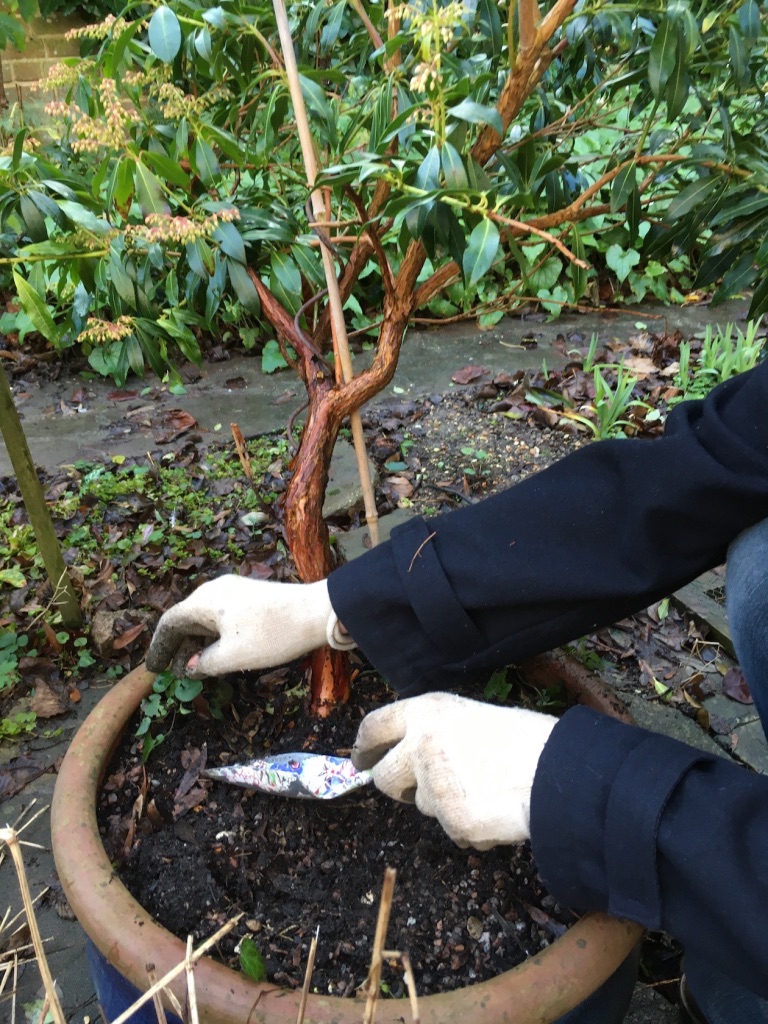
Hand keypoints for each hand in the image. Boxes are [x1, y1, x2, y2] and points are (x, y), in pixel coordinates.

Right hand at [145, 576, 353, 677]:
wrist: (317, 611)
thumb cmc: (272, 635)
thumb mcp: (234, 657)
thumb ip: (206, 663)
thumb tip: (190, 666)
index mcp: (205, 600)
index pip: (170, 623)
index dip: (159, 647)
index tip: (154, 669)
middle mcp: (215, 589)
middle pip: (186, 617)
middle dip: (178, 645)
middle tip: (173, 670)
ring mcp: (235, 589)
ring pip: (206, 617)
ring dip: (197, 641)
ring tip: (195, 665)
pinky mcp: (251, 594)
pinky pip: (222, 615)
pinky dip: (214, 634)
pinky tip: (219, 651)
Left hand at [351, 693, 556, 849]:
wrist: (558, 771)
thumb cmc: (525, 739)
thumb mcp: (471, 717)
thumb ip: (436, 732)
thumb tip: (412, 754)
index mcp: (426, 711)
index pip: (373, 728)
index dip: (364, 748)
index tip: (361, 760)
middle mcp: (421, 744)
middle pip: (385, 778)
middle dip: (401, 787)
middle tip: (426, 786)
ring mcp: (433, 785)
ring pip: (423, 806)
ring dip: (445, 805)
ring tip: (484, 789)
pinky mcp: (451, 820)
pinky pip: (452, 831)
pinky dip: (471, 827)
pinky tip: (497, 809)